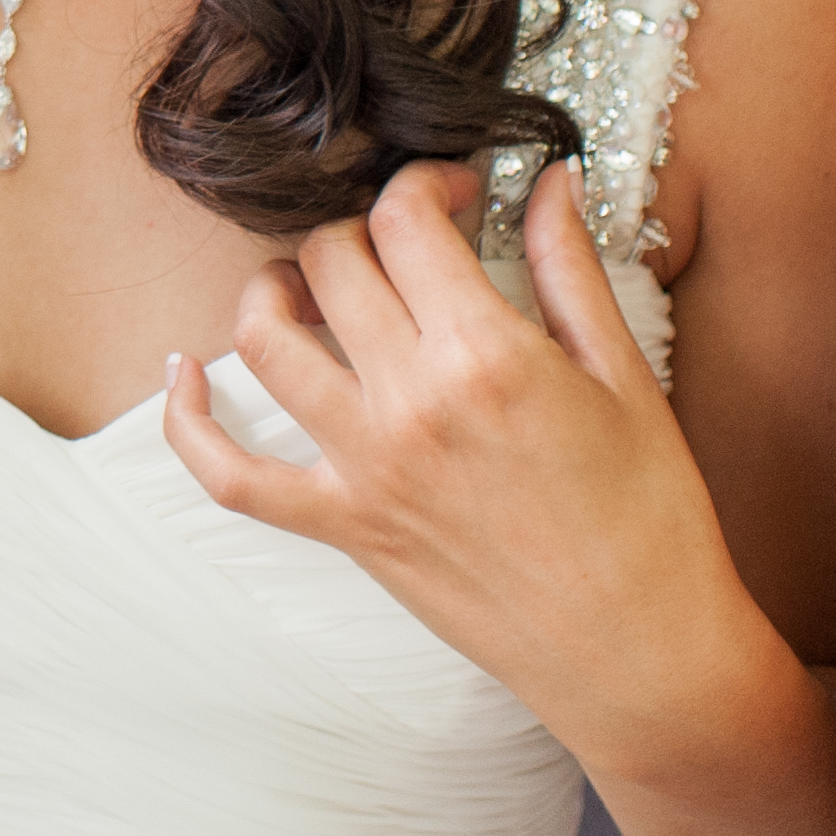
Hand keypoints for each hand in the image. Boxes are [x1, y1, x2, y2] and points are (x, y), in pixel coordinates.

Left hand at [161, 158, 769, 774]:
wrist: (640, 655)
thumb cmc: (650, 520)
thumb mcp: (625, 378)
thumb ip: (572, 267)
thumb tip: (551, 180)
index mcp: (486, 357)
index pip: (405, 220)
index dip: (424, 182)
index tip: (454, 192)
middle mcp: (409, 404)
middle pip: (329, 263)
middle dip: (360, 229)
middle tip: (401, 245)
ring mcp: (364, 469)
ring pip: (262, 342)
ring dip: (272, 291)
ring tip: (306, 285)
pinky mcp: (344, 527)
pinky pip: (231, 476)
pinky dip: (190, 422)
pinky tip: (184, 373)